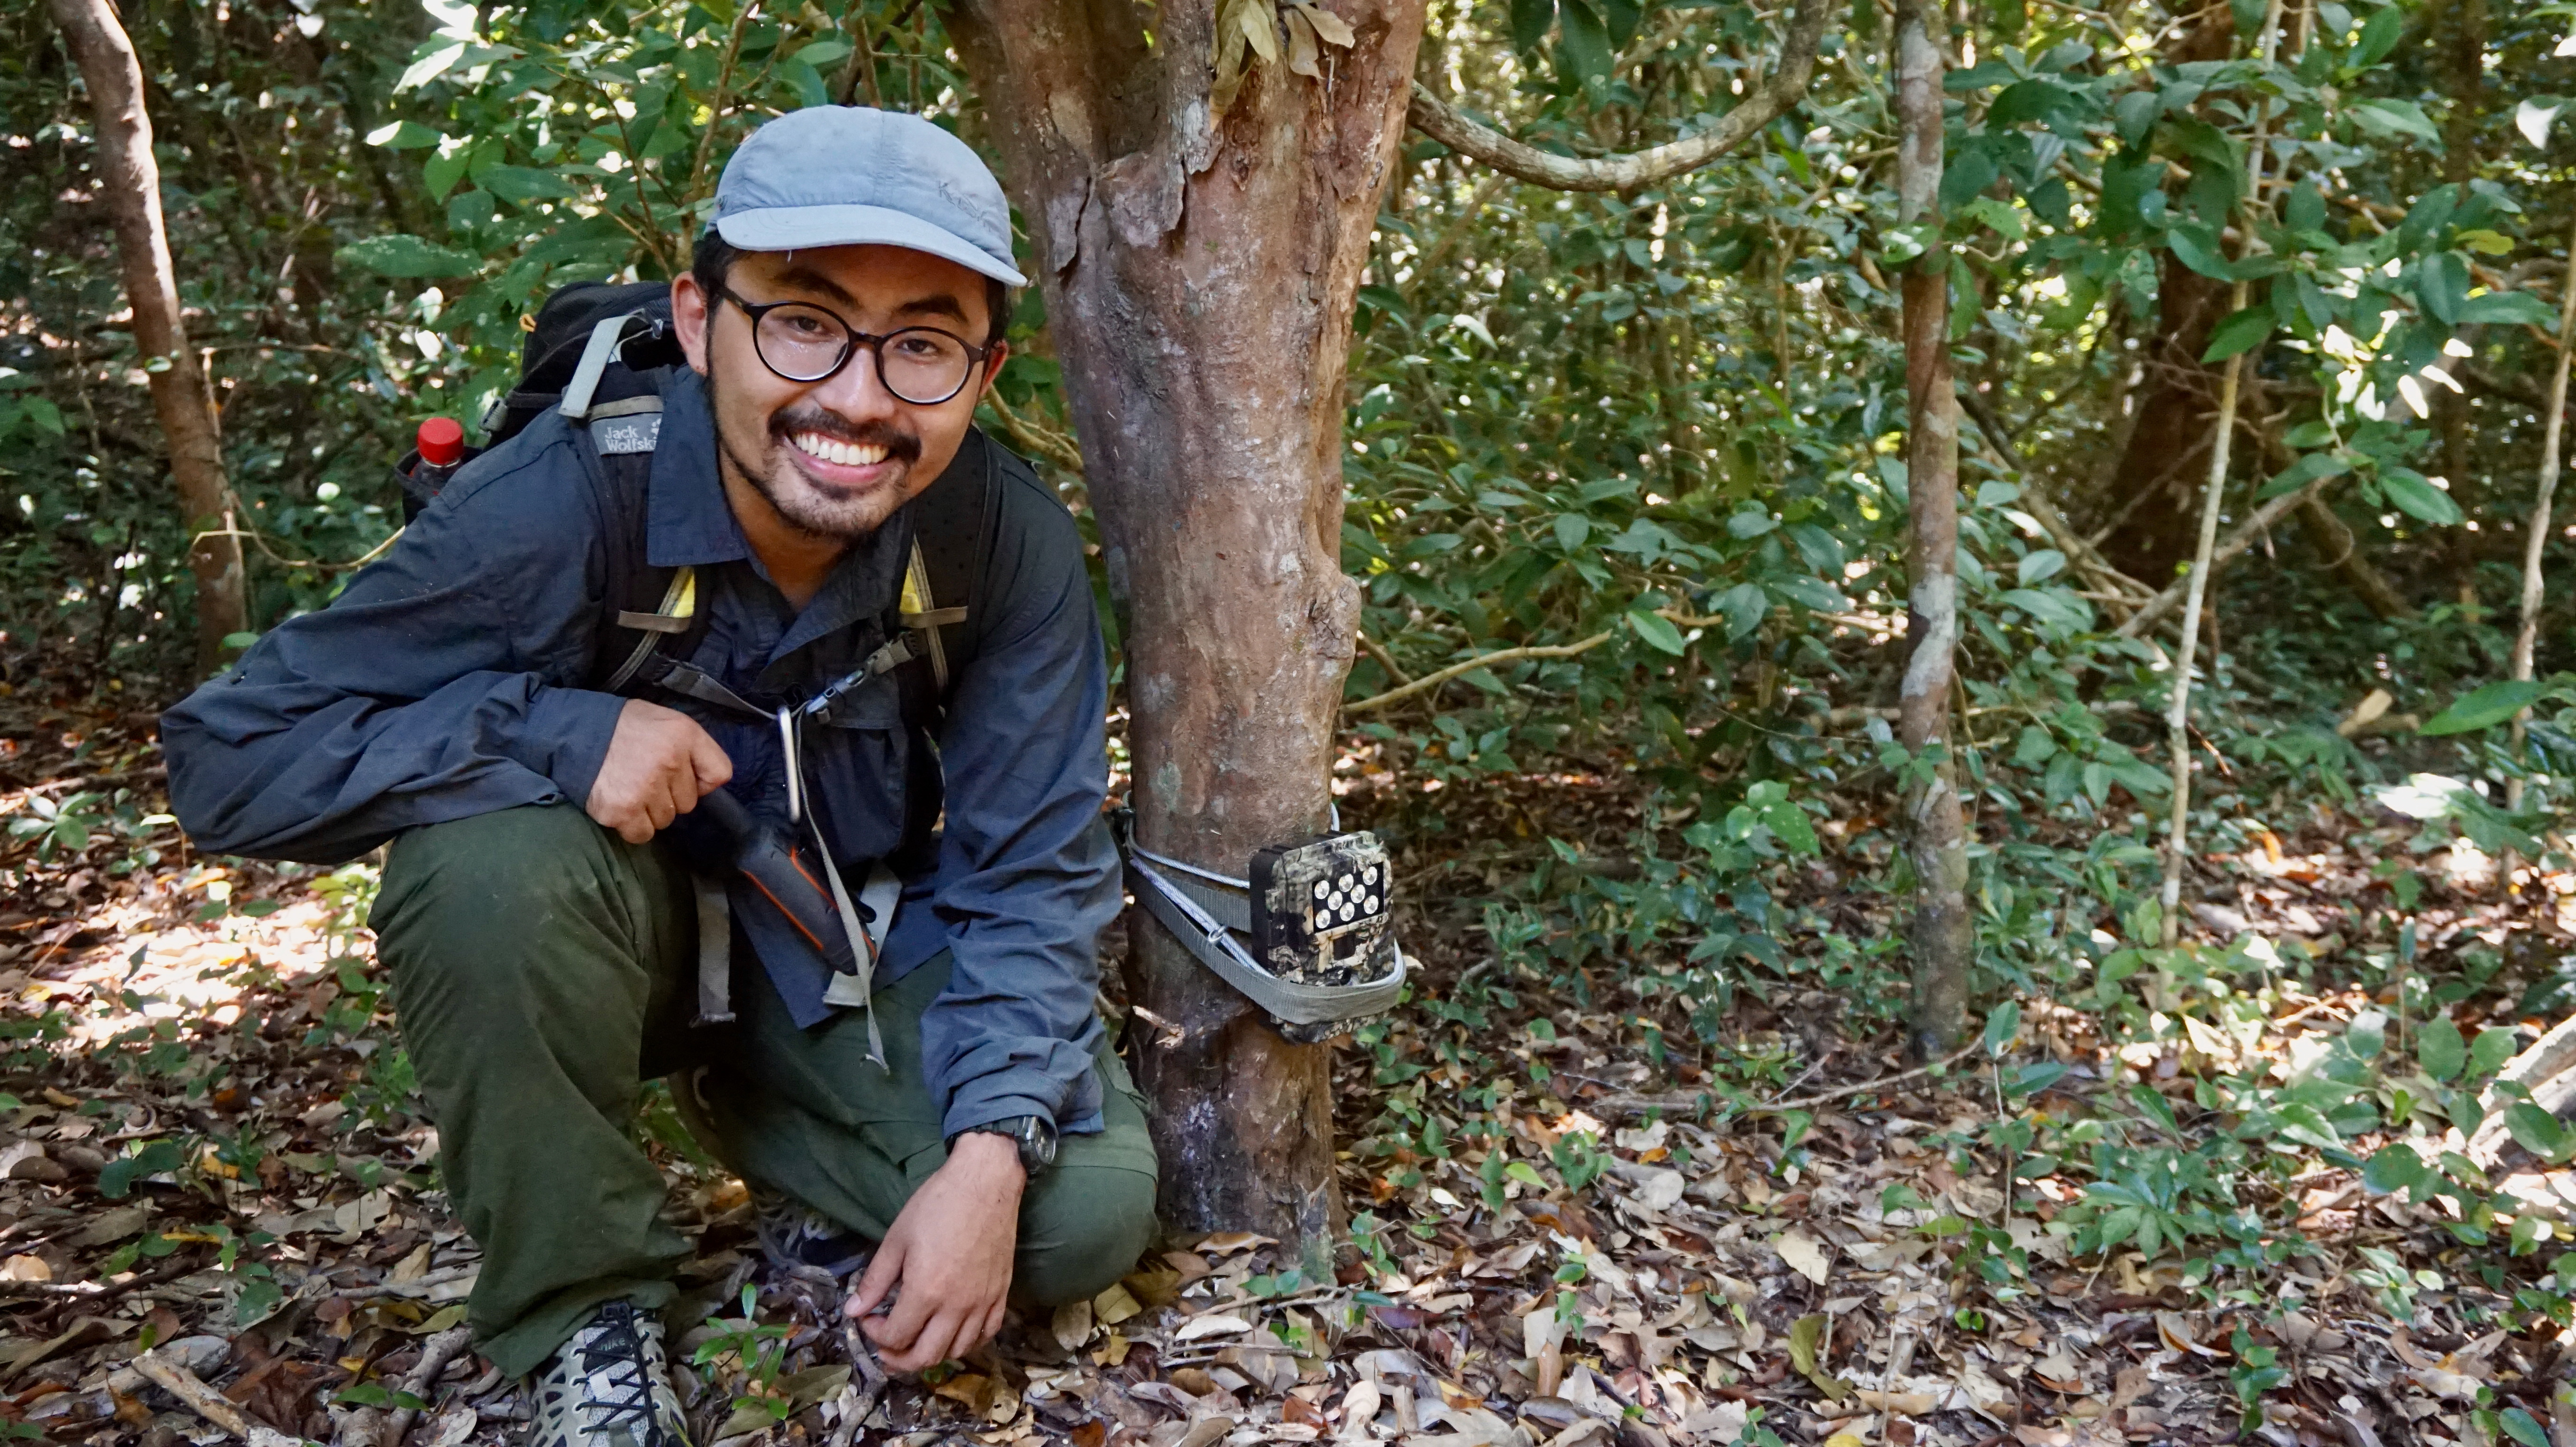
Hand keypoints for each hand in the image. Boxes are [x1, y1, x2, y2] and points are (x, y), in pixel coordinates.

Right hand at [586, 699, 732, 843]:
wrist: (572, 732)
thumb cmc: (622, 727)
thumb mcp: (666, 720)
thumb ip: (693, 748)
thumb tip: (709, 785)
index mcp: (684, 734)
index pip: (720, 774)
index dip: (702, 780)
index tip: (684, 776)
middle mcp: (669, 761)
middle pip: (689, 803)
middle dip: (670, 795)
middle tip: (644, 777)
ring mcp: (645, 788)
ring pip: (666, 819)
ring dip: (650, 811)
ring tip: (629, 787)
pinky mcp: (621, 810)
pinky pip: (642, 834)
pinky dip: (632, 826)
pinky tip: (620, 804)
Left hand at [843, 1133, 1024, 1371]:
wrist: (986, 1182)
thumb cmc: (938, 1204)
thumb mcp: (897, 1239)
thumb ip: (875, 1280)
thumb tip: (853, 1310)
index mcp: (926, 1292)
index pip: (896, 1336)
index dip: (876, 1334)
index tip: (869, 1318)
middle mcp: (957, 1306)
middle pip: (926, 1356)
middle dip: (899, 1358)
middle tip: (886, 1344)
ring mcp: (983, 1303)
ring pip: (957, 1351)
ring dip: (932, 1354)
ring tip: (917, 1340)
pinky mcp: (1001, 1294)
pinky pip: (987, 1335)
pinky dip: (968, 1343)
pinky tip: (954, 1333)